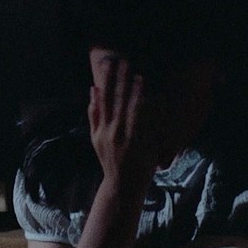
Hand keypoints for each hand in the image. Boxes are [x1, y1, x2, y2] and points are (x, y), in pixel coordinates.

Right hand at [88, 59, 157, 190]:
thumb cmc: (110, 159)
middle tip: (123, 61)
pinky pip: (146, 124)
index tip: (108, 64)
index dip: (105, 80)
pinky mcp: (140, 145)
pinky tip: (154, 98)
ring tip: (139, 76)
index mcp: (101, 128)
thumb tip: (92, 89)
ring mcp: (126, 138)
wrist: (122, 185)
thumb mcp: (95, 138)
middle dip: (119, 81)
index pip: (103, 99)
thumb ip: (94, 113)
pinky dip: (149, 111)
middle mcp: (112, 131)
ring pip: (130, 111)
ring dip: (134, 92)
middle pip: (115, 101)